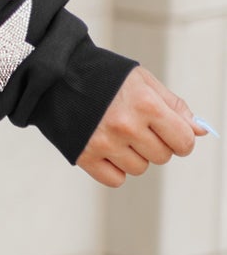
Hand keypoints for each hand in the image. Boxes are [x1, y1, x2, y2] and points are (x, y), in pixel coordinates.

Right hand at [75, 65, 210, 184]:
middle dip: (155, 144)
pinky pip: (116, 179)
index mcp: (145, 104)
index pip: (184, 142)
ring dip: (134, 155)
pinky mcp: (84, 156)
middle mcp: (126, 126)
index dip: (181, 139)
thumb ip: (174, 106)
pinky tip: (106, 148)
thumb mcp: (143, 81)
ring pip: (139, 168)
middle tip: (137, 126)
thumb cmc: (103, 75)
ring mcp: (104, 143)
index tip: (170, 133)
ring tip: (117, 133)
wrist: (55, 75)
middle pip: (162, 156)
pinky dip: (114, 168)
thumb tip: (199, 131)